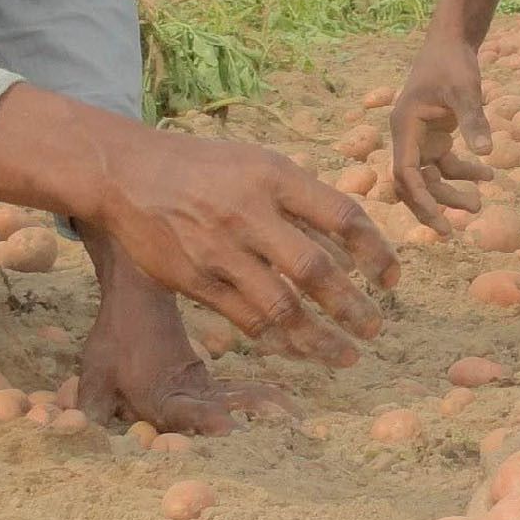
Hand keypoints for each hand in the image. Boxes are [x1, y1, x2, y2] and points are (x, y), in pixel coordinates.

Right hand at [93, 132, 397, 367]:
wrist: (127, 173)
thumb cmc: (205, 169)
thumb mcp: (257, 164)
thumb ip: (301, 202)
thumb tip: (350, 251)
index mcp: (274, 176)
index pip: (342, 216)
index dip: (375, 251)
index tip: (392, 279)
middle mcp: (249, 213)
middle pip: (316, 271)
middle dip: (353, 307)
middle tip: (376, 328)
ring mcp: (220, 250)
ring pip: (282, 307)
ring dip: (320, 338)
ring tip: (346, 355)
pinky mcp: (194, 279)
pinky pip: (247, 320)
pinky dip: (280, 340)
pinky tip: (299, 351)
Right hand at [388, 40, 493, 226]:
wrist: (451, 42)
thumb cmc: (452, 63)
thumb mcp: (465, 90)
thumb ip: (474, 120)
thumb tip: (488, 153)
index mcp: (404, 126)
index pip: (405, 172)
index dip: (420, 199)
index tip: (439, 222)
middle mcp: (407, 136)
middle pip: (413, 182)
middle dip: (432, 206)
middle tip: (452, 231)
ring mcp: (420, 138)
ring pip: (430, 177)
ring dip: (451, 192)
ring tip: (478, 204)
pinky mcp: (435, 137)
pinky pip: (445, 164)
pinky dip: (464, 172)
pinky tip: (489, 175)